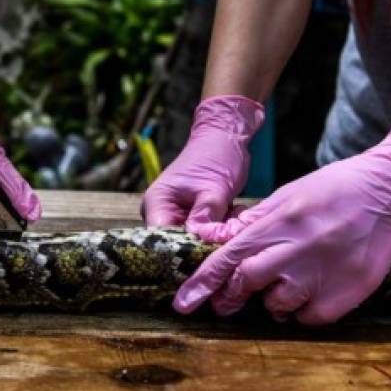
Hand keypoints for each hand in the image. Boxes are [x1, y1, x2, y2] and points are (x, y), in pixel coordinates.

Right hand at [142, 95, 263, 237]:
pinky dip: (221, 228)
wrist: (225, 138)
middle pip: (177, 244)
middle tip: (229, 231)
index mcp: (156, 203)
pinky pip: (204, 232)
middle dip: (205, 242)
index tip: (209, 252)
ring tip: (234, 215)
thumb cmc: (216, 157)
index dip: (182, 251)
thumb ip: (206, 219)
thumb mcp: (214, 190)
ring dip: (217, 234)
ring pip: (194, 240)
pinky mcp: (191, 216)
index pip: (161, 240)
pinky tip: (234, 213)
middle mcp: (161, 212)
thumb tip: (203, 243)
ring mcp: (175, 215)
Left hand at [173, 105, 390, 324]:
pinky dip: (303, 311)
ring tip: (283, 284)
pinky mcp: (347, 294)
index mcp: (277, 223)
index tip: (182, 304)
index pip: (228, 258)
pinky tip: (310, 291)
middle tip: (228, 301)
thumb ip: (250, 222)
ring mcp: (323, 274)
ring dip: (271, 301)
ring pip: (278, 305)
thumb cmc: (332, 190)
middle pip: (247, 283)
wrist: (389, 189)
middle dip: (232, 296)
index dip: (201, 283)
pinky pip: (310, 317)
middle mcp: (296, 249)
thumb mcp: (285, 196)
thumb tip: (212, 238)